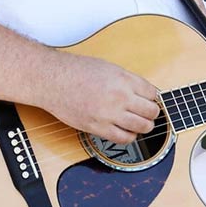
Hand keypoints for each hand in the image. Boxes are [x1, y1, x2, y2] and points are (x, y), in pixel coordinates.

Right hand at [42, 51, 159, 143]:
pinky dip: (130, 136)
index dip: (153, 97)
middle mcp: (119, 96)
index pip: (153, 93)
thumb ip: (129, 81)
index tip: (150, 100)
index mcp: (124, 79)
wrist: (52, 80)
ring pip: (142, 126)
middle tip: (148, 112)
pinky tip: (127, 131)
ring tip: (141, 123)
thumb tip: (147, 94)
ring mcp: (108, 114)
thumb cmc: (78, 71)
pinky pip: (123, 138)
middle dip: (152, 112)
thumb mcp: (110, 68)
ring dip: (145, 126)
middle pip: (151, 111)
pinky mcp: (97, 127)